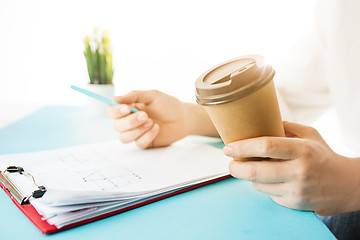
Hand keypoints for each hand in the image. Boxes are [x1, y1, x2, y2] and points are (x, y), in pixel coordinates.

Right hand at [106, 90, 189, 148]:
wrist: (184, 118)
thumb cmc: (168, 105)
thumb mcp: (152, 95)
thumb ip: (134, 95)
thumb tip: (115, 98)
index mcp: (128, 108)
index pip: (111, 112)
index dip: (115, 111)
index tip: (126, 108)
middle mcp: (129, 122)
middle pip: (116, 126)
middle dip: (129, 122)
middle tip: (145, 115)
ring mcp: (136, 134)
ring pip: (124, 138)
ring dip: (136, 130)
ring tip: (151, 122)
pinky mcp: (145, 143)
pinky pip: (139, 143)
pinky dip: (147, 135)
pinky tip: (157, 128)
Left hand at [222, 121, 359, 215]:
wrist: (346, 185)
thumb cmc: (323, 156)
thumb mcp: (309, 135)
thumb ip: (285, 127)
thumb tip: (259, 120)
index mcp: (302, 150)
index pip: (266, 146)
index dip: (243, 147)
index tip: (228, 147)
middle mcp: (299, 171)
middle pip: (256, 172)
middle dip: (236, 168)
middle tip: (230, 164)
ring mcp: (296, 191)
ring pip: (259, 185)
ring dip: (251, 177)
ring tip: (254, 169)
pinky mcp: (294, 205)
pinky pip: (268, 195)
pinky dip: (265, 187)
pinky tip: (272, 180)